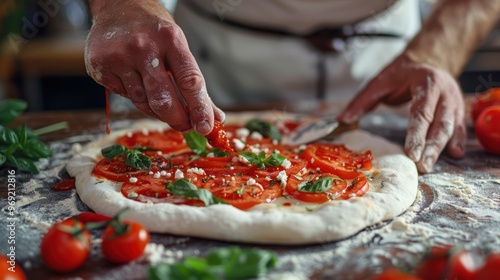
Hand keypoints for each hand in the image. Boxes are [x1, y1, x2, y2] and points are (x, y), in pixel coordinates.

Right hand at [84, 0, 223, 134]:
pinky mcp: (100, 66)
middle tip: (185, 126)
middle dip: (178, 119)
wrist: (118, 5)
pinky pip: (124, 96)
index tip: (206, 127)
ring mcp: (119, 57)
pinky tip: (134, 79)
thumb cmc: (154, 31)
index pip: (190, 81)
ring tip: (158, 97)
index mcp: (170, 39)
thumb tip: (215, 117)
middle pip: (164, 99)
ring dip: (155, 109)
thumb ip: (194, 84)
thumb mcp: (179, 48)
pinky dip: (134, 96)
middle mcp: (143, 47)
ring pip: (143, 102)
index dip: (200, 108)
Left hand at [337, 54, 465, 172]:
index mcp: (426, 83)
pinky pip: (460, 127)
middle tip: (421, 167)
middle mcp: (445, 92)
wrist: (426, 60)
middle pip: (440, 123)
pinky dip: (458, 141)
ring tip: (429, 165)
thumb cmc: (401, 74)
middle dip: (431, 147)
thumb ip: (362, 102)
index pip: (422, 112)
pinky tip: (455, 155)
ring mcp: (454, 101)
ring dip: (441, 148)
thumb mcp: (379, 82)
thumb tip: (342, 120)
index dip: (417, 135)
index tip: (411, 154)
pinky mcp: (458, 109)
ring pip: (452, 127)